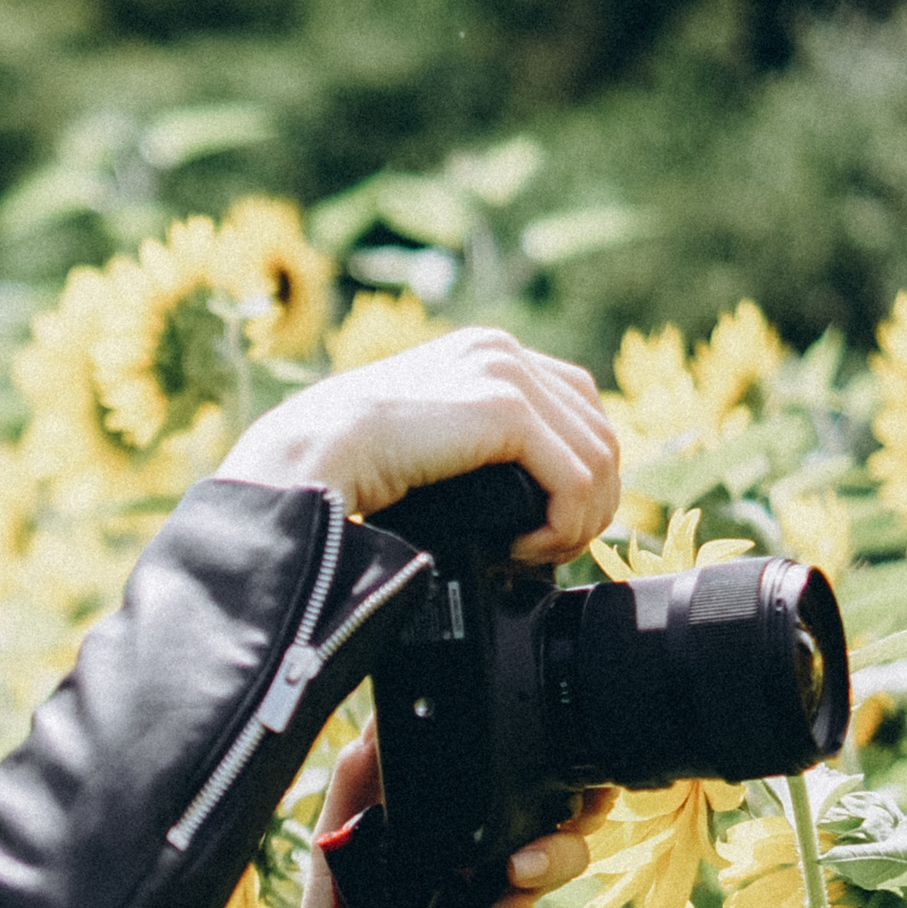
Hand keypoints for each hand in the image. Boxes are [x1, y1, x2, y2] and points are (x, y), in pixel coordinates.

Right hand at [214, 326, 618, 564]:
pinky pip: (576, 480)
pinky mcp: (505, 408)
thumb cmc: (342, 467)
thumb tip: (519, 495)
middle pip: (598, 432)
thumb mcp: (421, 444)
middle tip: (544, 552)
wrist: (307, 457)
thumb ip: (466, 447)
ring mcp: (505, 373)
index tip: (541, 528)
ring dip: (578, 521)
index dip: (577, 475)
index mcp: (484, 355)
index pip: (576, 408)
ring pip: (600, 458)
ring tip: (531, 555)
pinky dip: (562, 527)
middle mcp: (501, 352)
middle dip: (588, 503)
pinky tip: (521, 549)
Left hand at [256, 727, 612, 907]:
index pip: (538, 812)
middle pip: (564, 853)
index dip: (569, 801)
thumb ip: (358, 778)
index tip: (575, 792)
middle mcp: (498, 885)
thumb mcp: (336, 842)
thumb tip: (382, 720)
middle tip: (512, 868)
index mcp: (468, 844)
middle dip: (551, 854)